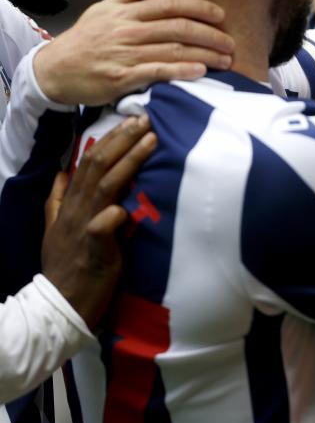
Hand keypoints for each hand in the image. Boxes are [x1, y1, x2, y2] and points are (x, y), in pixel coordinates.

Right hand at [33, 0, 233, 104]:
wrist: (54, 71)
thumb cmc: (84, 40)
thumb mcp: (104, 9)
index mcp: (127, 13)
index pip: (170, 4)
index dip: (199, 8)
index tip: (221, 15)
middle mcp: (129, 31)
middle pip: (178, 28)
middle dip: (210, 35)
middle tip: (231, 43)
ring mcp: (125, 54)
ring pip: (173, 50)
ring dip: (204, 55)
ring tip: (225, 61)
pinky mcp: (121, 78)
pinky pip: (157, 72)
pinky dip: (180, 71)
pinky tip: (199, 72)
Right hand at [41, 115, 155, 327]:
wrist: (60, 304)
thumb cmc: (66, 265)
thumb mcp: (55, 229)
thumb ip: (59, 199)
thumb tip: (61, 174)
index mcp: (71, 204)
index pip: (90, 162)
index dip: (111, 140)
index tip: (133, 120)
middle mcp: (77, 210)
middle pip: (98, 166)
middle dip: (123, 140)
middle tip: (146, 118)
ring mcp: (84, 228)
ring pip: (106, 187)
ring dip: (129, 161)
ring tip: (151, 141)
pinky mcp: (95, 250)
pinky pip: (102, 227)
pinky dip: (114, 214)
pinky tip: (127, 204)